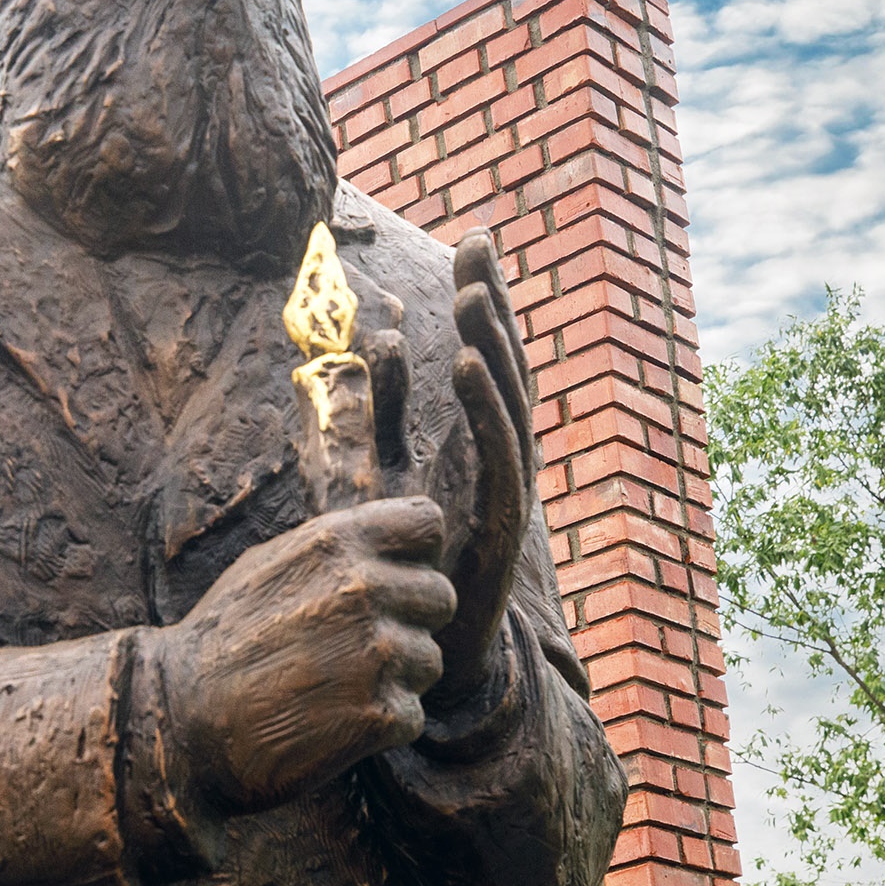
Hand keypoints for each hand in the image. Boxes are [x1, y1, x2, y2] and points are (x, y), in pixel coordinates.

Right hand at [146, 497, 455, 813]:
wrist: (181, 718)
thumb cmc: (221, 640)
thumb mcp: (269, 564)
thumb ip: (336, 549)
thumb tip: (392, 544)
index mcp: (337, 541)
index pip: (429, 525)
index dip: (415, 556)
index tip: (390, 580)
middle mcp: (364, 588)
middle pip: (441, 597)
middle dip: (410, 622)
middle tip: (359, 647)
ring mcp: (376, 653)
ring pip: (430, 661)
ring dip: (396, 678)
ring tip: (336, 687)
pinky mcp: (379, 715)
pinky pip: (413, 715)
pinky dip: (381, 724)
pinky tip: (333, 722)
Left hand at [423, 228, 536, 712]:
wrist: (424, 648)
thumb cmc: (404, 557)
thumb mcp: (376, 461)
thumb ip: (379, 401)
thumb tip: (376, 329)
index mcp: (479, 436)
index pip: (487, 350)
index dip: (485, 294)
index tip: (473, 237)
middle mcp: (503, 454)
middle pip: (505, 363)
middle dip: (494, 302)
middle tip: (478, 244)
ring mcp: (509, 487)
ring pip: (507, 400)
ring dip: (490, 343)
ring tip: (469, 294)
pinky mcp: (500, 521)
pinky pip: (496, 452)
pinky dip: (483, 405)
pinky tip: (462, 364)